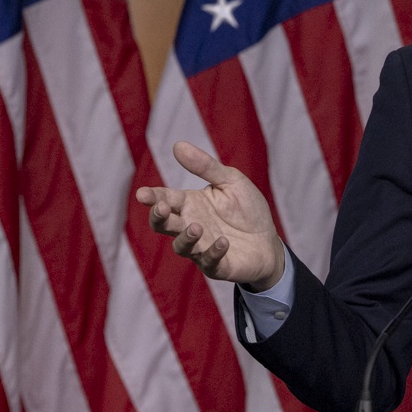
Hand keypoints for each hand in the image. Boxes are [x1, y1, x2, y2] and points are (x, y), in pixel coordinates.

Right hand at [134, 142, 287, 289]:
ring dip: (186, 237)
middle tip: (161, 208)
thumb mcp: (231, 181)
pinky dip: (214, 252)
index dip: (153, 197)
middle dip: (159, 218)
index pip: (165, 199)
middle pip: (164, 224)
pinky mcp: (217, 266)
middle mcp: (190, 226)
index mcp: (190, 204)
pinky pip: (210, 261)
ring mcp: (201, 248)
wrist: (269, 241)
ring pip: (182, 246)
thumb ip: (206, 166)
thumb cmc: (247, 210)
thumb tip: (178, 145)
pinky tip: (223, 242)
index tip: (142, 194)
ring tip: (196, 226)